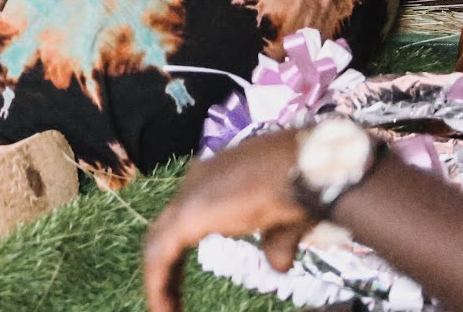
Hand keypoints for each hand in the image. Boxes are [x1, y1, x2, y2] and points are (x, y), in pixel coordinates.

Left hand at [143, 130, 311, 311]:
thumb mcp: (286, 221)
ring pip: (158, 245)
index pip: (182, 222)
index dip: (177, 253)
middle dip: (165, 270)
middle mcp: (193, 186)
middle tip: (167, 303)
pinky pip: (162, 255)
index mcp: (211, 183)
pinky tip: (162, 307)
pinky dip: (158, 282)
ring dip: (159, 281)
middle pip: (165, 234)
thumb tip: (278, 266)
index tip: (177, 280)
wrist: (304, 166)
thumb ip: (275, 243)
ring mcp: (188, 198)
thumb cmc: (302, 186)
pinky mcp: (188, 216)